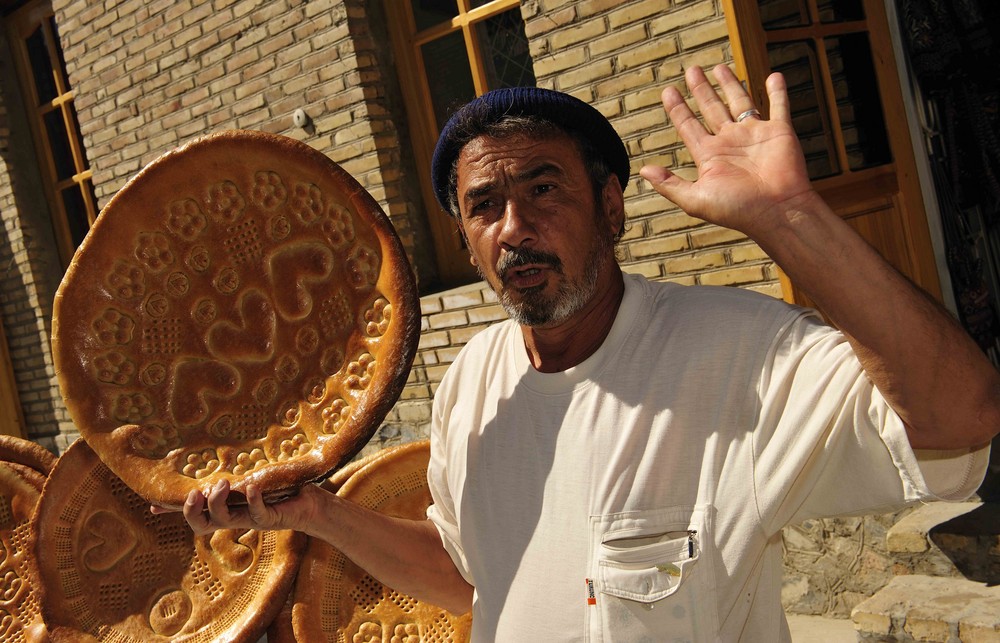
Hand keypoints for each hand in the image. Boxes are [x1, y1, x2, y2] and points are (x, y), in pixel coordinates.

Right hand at [151, 479, 319, 535]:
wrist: (309, 503)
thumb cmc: (277, 490)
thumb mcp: (249, 482)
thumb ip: (230, 478)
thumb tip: (209, 468)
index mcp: (225, 509)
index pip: (193, 513)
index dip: (173, 511)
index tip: (152, 505)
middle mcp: (233, 518)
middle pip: (200, 525)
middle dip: (192, 511)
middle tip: (194, 493)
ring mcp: (250, 519)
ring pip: (223, 520)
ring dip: (218, 502)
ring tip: (222, 483)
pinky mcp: (271, 518)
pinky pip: (257, 513)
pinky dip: (252, 500)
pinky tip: (251, 488)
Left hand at [640, 64, 814, 237]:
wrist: (777, 213)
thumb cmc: (738, 210)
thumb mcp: (696, 200)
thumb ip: (669, 184)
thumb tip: (643, 170)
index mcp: (709, 155)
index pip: (689, 126)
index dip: (678, 108)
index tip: (668, 91)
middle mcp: (730, 142)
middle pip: (711, 108)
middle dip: (701, 89)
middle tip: (691, 70)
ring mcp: (754, 135)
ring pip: (739, 102)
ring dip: (730, 84)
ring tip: (719, 67)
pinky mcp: (779, 132)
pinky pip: (779, 107)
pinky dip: (777, 92)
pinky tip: (773, 76)